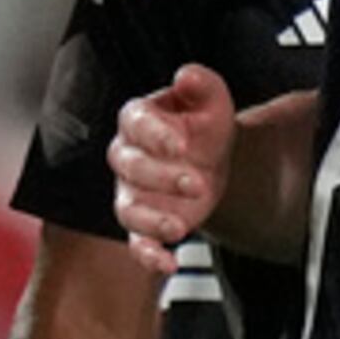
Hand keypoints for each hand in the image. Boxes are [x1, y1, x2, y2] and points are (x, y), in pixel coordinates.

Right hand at [109, 68, 235, 275]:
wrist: (213, 160)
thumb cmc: (204, 126)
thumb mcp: (212, 100)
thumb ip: (202, 85)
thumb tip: (187, 75)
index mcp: (138, 120)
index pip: (136, 123)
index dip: (156, 134)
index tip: (181, 143)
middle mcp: (127, 156)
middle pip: (130, 167)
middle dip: (162, 177)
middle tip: (198, 183)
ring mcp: (131, 193)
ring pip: (126, 210)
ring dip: (151, 221)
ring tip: (180, 228)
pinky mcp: (143, 224)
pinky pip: (136, 244)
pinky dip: (148, 257)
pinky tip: (168, 263)